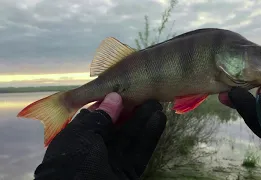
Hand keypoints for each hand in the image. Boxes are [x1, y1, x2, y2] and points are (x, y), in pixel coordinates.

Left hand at [34, 92, 166, 179]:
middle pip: (116, 127)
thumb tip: (113, 97)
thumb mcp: (80, 137)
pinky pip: (140, 152)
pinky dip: (150, 136)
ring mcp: (113, 163)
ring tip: (158, 104)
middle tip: (147, 95)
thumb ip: (99, 117)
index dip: (111, 104)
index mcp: (77, 141)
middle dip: (131, 111)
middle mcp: (94, 151)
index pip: (96, 118)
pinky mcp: (128, 173)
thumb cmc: (73, 165)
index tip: (126, 90)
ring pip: (131, 138)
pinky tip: (159, 120)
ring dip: (144, 121)